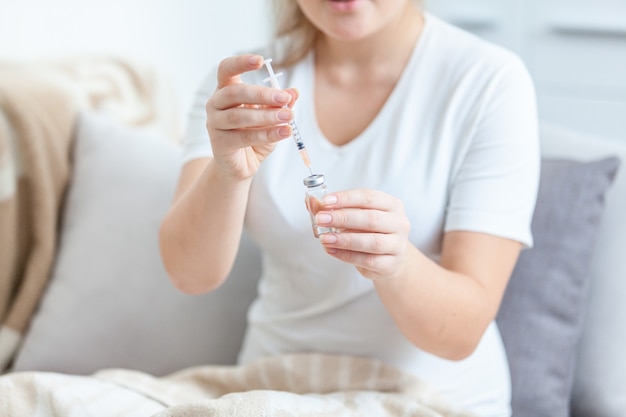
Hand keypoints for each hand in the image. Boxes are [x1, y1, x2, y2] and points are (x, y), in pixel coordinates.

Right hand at [206, 54, 297, 179]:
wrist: (241, 165)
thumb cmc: (253, 135)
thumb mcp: (270, 117)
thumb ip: (280, 104)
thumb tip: (294, 92)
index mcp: (226, 90)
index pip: (226, 69)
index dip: (240, 63)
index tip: (260, 60)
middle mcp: (216, 104)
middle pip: (235, 92)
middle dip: (262, 94)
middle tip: (285, 98)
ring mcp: (214, 124)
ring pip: (239, 116)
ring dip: (267, 116)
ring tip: (288, 116)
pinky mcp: (219, 144)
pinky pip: (244, 137)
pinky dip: (267, 134)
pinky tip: (284, 132)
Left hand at [315, 189, 410, 279]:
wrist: (388, 259)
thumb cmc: (369, 232)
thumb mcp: (354, 216)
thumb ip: (334, 209)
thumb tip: (311, 202)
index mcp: (392, 205)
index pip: (369, 197)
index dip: (346, 198)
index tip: (325, 201)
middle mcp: (399, 223)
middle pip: (371, 219)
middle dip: (343, 218)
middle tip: (321, 219)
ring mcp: (398, 245)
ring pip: (372, 242)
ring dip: (345, 240)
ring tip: (325, 238)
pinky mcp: (391, 264)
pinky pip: (368, 260)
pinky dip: (347, 256)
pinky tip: (331, 251)